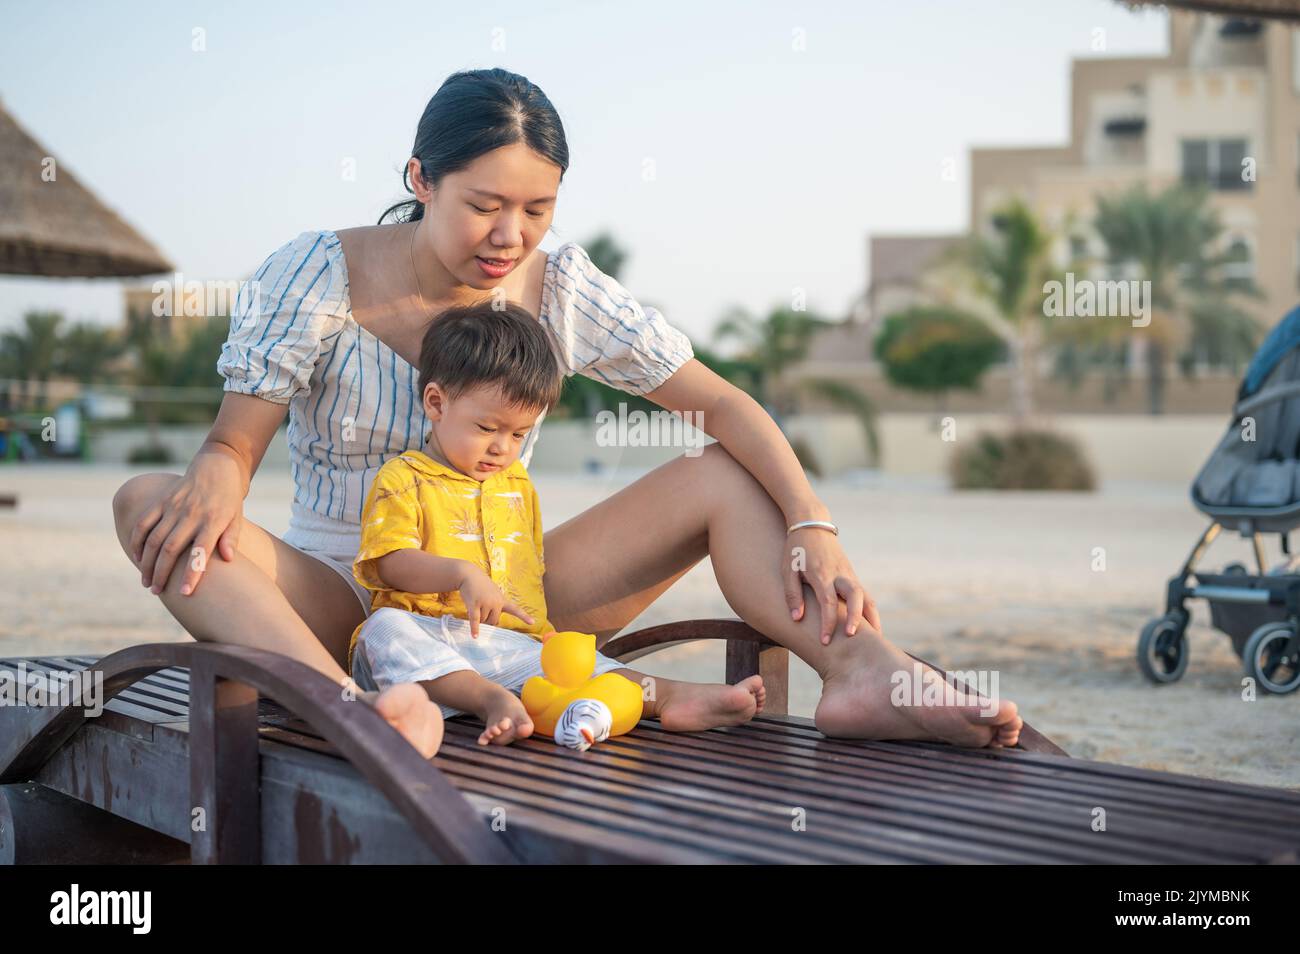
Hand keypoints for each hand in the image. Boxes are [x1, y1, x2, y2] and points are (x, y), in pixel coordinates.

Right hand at [130, 449, 245, 596]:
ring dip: (147, 563)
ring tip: (147, 582)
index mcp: (212, 521)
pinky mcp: (161, 501)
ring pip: (154, 539)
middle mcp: (191, 514)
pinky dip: (137, 540)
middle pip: (171, 549)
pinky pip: (144, 523)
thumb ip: (231, 538)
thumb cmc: (229, 500)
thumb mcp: (237, 518)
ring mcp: (173, 507)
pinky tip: (138, 557)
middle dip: (162, 573)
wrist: (217, 468)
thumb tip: (228, 559)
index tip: (185, 593)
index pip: (200, 551)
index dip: (192, 573)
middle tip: (157, 592)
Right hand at [456, 564, 533, 636]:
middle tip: (481, 608)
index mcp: (502, 600)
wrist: (469, 575)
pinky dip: (475, 628)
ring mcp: (485, 603)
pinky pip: (475, 620)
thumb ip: (497, 605)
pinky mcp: (474, 604)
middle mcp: (496, 602)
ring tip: (476, 604)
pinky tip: (475, 636)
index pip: (515, 609)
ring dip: (478, 618)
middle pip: (494, 622)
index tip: (533, 622)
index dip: (524, 616)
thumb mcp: (494, 593)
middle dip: (487, 620)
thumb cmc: (482, 586)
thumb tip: (494, 622)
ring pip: (483, 621)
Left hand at [782, 527, 880, 645]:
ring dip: (872, 617)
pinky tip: (872, 626)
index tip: (825, 641)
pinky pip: (865, 594)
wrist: (813, 525)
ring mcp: (848, 574)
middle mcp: (839, 574)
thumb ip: (792, 594)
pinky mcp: (852, 575)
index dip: (828, 623)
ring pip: (866, 596)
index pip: (828, 602)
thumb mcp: (788, 569)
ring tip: (876, 639)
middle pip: (855, 596)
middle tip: (852, 637)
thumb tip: (797, 618)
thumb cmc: (797, 549)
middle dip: (855, 618)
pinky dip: (870, 610)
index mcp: (821, 574)